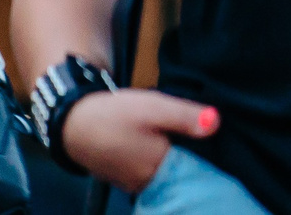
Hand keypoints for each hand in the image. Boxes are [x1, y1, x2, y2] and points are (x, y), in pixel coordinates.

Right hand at [60, 90, 218, 192]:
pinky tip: (161, 143)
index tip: (214, 138)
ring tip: (180, 137)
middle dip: (191, 155)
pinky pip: (150, 171)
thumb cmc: (115, 115)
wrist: (73, 122)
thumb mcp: (156, 108)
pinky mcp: (124, 177)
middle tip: (196, 133)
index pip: (195, 168)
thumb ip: (186, 117)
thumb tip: (216, 123)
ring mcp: (133, 183)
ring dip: (174, 157)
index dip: (207, 152)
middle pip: (180, 171)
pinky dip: (158, 159)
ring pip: (165, 171)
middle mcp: (145, 183)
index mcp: (158, 168)